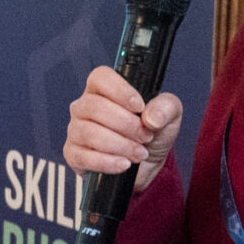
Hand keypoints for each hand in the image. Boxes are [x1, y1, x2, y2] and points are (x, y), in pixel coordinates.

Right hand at [65, 65, 185, 192]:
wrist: (146, 166)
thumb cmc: (153, 134)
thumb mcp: (169, 116)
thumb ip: (166, 107)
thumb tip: (151, 117)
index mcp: (104, 90)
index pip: (100, 77)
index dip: (120, 91)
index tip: (139, 107)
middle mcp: (85, 106)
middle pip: (95, 107)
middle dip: (126, 125)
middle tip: (145, 136)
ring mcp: (76, 130)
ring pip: (90, 132)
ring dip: (120, 145)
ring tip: (138, 153)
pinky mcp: (73, 154)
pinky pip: (84, 157)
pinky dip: (108, 162)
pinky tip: (123, 164)